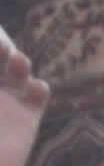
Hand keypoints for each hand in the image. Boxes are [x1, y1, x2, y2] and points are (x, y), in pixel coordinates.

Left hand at [0, 28, 42, 165]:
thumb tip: (17, 75)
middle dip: (0, 48)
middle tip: (1, 47)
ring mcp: (7, 102)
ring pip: (17, 71)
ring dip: (19, 63)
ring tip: (18, 61)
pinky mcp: (27, 118)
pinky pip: (38, 95)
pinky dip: (39, 88)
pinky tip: (35, 89)